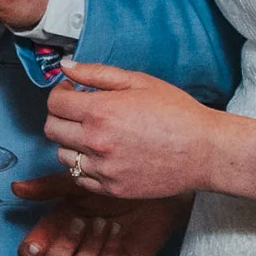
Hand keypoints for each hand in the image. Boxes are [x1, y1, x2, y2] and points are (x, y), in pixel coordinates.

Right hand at [10, 173, 190, 255]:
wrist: (155, 185)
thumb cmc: (117, 183)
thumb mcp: (79, 181)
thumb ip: (48, 188)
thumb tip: (16, 189)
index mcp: (62, 226)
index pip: (38, 246)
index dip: (33, 249)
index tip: (34, 247)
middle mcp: (78, 245)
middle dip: (65, 245)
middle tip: (82, 221)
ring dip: (89, 247)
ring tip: (107, 223)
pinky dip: (109, 252)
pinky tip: (119, 232)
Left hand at [41, 61, 224, 202]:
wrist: (203, 152)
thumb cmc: (177, 113)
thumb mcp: (139, 82)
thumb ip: (97, 73)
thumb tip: (65, 67)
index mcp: (101, 111)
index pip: (55, 103)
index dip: (60, 93)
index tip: (72, 92)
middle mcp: (96, 142)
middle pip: (52, 129)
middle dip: (60, 115)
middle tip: (79, 111)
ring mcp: (102, 169)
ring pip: (63, 155)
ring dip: (71, 142)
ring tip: (93, 133)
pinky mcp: (111, 189)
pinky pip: (80, 178)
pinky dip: (84, 165)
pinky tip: (103, 154)